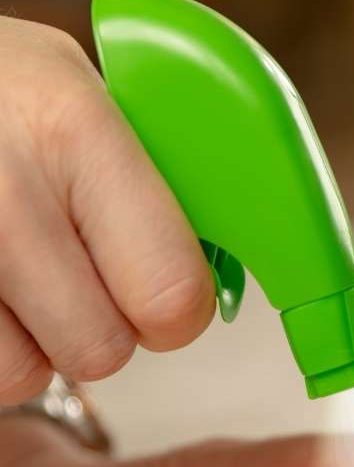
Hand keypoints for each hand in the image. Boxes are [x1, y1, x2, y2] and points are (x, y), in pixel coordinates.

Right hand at [0, 18, 215, 404]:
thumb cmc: (9, 94)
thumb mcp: (85, 99)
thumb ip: (152, 182)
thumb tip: (218, 272)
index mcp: (78, 131)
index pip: (172, 294)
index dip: (179, 309)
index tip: (168, 289)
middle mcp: (6, 189)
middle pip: (103, 350)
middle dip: (108, 325)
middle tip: (87, 275)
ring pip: (31, 373)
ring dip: (42, 340)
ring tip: (29, 271)